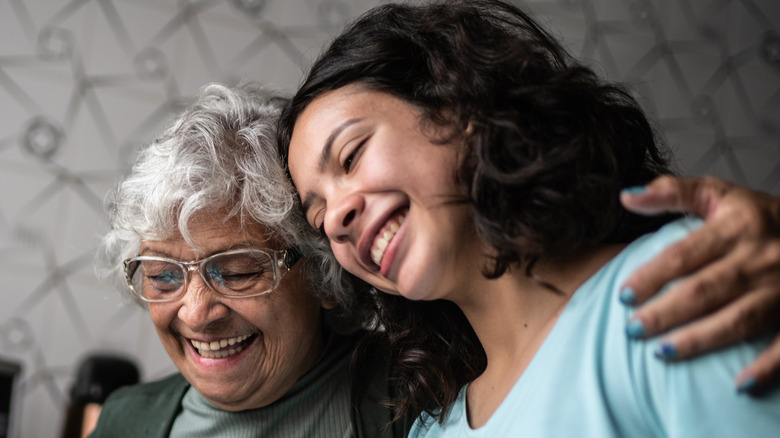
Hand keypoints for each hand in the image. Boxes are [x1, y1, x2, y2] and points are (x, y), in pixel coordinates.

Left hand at [619, 175, 779, 392]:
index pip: (683, 254)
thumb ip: (674, 192)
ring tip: (662, 353)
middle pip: (704, 290)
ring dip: (700, 340)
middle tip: (633, 329)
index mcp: (736, 226)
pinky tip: (740, 385)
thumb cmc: (761, 216)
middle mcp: (760, 258)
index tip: (624, 295)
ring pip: (738, 319)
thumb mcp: (720, 193)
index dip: (651, 276)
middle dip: (665, 313)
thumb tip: (627, 198)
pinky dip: (767, 367)